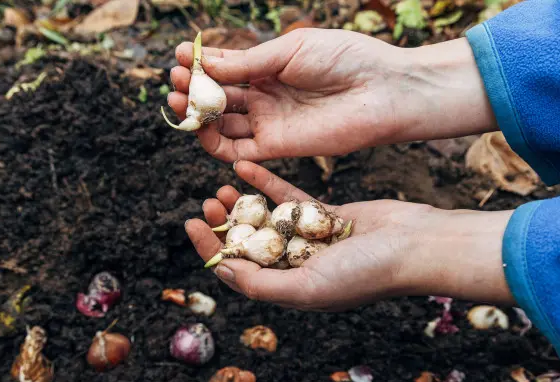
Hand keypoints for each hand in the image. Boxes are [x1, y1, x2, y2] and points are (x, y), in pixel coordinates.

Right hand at [168, 29, 495, 161]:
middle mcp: (265, 97)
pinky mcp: (276, 149)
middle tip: (177, 81)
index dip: (199, 65)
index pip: (225, 69)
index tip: (179, 55)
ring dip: (198, 115)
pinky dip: (214, 144)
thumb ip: (247, 63)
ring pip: (222, 124)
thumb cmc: (344, 59)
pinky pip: (237, 152)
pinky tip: (201, 129)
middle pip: (218, 98)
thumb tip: (205, 63)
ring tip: (182, 101)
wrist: (382, 91)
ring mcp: (269, 123)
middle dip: (194, 89)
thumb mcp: (289, 51)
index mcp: (269, 68)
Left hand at [186, 162, 515, 309]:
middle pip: (248, 244)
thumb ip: (261, 282)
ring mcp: (311, 239)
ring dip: (241, 204)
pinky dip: (267, 183)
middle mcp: (297, 266)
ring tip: (220, 188)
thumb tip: (220, 268)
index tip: (191, 223)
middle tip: (207, 203)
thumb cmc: (365, 274)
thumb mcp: (306, 287)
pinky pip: (289, 197)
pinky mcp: (326, 214)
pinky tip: (244, 167)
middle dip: (224, 224)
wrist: (415, 246)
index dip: (211, 249)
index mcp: (289, 289)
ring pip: (265, 219)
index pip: (238, 271)